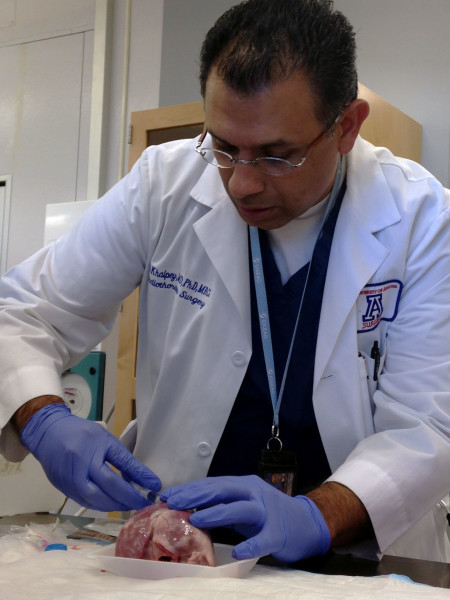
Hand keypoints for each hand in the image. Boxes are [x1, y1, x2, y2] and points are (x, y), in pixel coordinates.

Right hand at [20, 404, 160, 510]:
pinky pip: (84, 501)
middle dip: (127, 499)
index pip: (121, 468)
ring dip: (114, 505)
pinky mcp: (62, 488)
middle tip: (142, 503)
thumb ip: (123, 459)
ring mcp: (68, 480)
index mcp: (93, 449)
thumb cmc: (81, 433)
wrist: (48, 432)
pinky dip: (99, 504)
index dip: (139, 479)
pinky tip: (110, 503)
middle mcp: (79, 466)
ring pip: (95, 501)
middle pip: (107, 490)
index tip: (155, 487)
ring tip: (128, 504)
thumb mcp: (106, 439)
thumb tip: (143, 478)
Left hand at [161, 475, 329, 561]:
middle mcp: (254, 493)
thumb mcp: (243, 503)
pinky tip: (238, 552)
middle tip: (174, 502)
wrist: (307, 523)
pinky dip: (251, 545)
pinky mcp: (278, 533)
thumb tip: (189, 509)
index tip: (169, 494)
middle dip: (197, 495)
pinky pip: (263, 539)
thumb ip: (222, 504)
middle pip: (223, 490)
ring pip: (241, 508)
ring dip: (218, 512)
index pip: (213, 484)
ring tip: (196, 519)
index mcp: (243, 485)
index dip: (191, 488)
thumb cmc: (268, 514)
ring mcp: (267, 511)